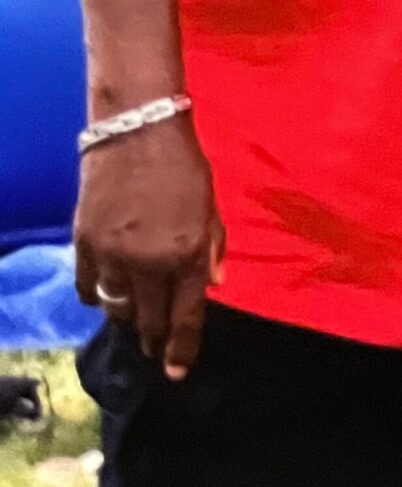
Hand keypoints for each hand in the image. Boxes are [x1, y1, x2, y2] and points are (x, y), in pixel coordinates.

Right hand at [73, 115, 223, 379]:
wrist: (137, 132)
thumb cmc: (184, 167)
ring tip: (134, 317)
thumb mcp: (211, 207)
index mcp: (188, 252)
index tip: (177, 372)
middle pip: (149, 319)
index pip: (186, 315)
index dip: (182, 349)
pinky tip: (107, 295)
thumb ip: (211, 248)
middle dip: (154, 337)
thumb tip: (213, 286)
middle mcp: (150, 261)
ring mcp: (114, 255)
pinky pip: (89, 289)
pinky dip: (99, 297)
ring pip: (117, 307)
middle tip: (156, 345)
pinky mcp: (85, 245)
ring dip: (127, 316)